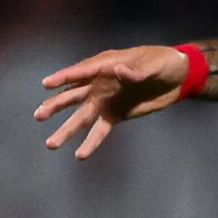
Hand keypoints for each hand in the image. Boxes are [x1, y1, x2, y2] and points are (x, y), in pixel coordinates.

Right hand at [34, 45, 189, 157]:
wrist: (178, 77)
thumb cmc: (164, 62)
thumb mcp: (153, 63)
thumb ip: (136, 69)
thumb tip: (119, 71)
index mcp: (106, 64)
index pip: (82, 71)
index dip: (65, 77)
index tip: (47, 84)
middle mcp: (100, 83)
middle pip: (73, 95)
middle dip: (56, 105)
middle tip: (38, 116)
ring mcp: (106, 100)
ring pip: (81, 116)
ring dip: (67, 129)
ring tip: (51, 144)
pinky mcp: (116, 115)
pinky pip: (100, 130)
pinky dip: (91, 142)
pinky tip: (79, 155)